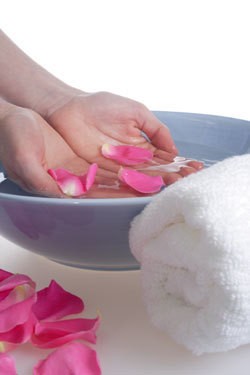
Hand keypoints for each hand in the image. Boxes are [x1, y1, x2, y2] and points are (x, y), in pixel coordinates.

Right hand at [0, 104, 144, 197]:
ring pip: (109, 177)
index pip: (93, 197)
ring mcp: (76, 171)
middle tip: (156, 191)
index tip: (138, 198)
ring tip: (154, 181)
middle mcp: (71, 183)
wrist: (10, 122)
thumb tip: (65, 194)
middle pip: (106, 190)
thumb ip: (42, 181)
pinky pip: (104, 163)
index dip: (115, 198)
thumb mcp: (24, 160)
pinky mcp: (79, 160)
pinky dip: (121, 165)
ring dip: (130, 179)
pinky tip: (139, 166)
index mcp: (59, 187)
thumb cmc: (12, 140)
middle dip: (129, 192)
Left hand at [46, 91, 201, 184]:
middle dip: (172, 176)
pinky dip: (134, 187)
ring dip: (157, 184)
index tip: (195, 168)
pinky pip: (119, 183)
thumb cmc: (102, 106)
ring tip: (173, 187)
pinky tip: (148, 191)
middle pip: (155, 172)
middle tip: (187, 180)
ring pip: (140, 179)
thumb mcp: (136, 112)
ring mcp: (117, 168)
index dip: (179, 163)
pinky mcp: (100, 173)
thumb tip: (174, 150)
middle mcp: (132, 160)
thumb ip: (156, 130)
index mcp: (142, 145)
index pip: (164, 158)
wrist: (70, 109)